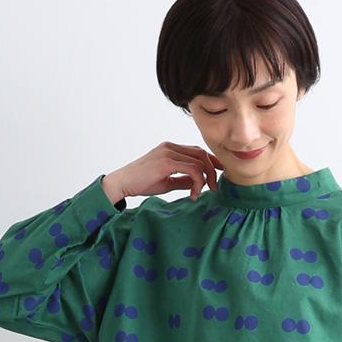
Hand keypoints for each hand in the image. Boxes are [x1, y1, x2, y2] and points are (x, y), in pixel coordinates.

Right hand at [103, 142, 224, 203]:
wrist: (122, 183)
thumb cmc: (140, 183)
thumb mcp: (166, 182)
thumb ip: (182, 180)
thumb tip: (198, 184)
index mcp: (170, 149)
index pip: (197, 151)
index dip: (211, 161)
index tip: (220, 173)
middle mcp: (170, 147)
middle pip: (201, 153)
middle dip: (212, 170)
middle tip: (214, 188)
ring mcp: (168, 152)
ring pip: (199, 161)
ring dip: (204, 179)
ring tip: (198, 194)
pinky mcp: (166, 162)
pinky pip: (192, 169)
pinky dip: (197, 182)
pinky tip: (193, 194)